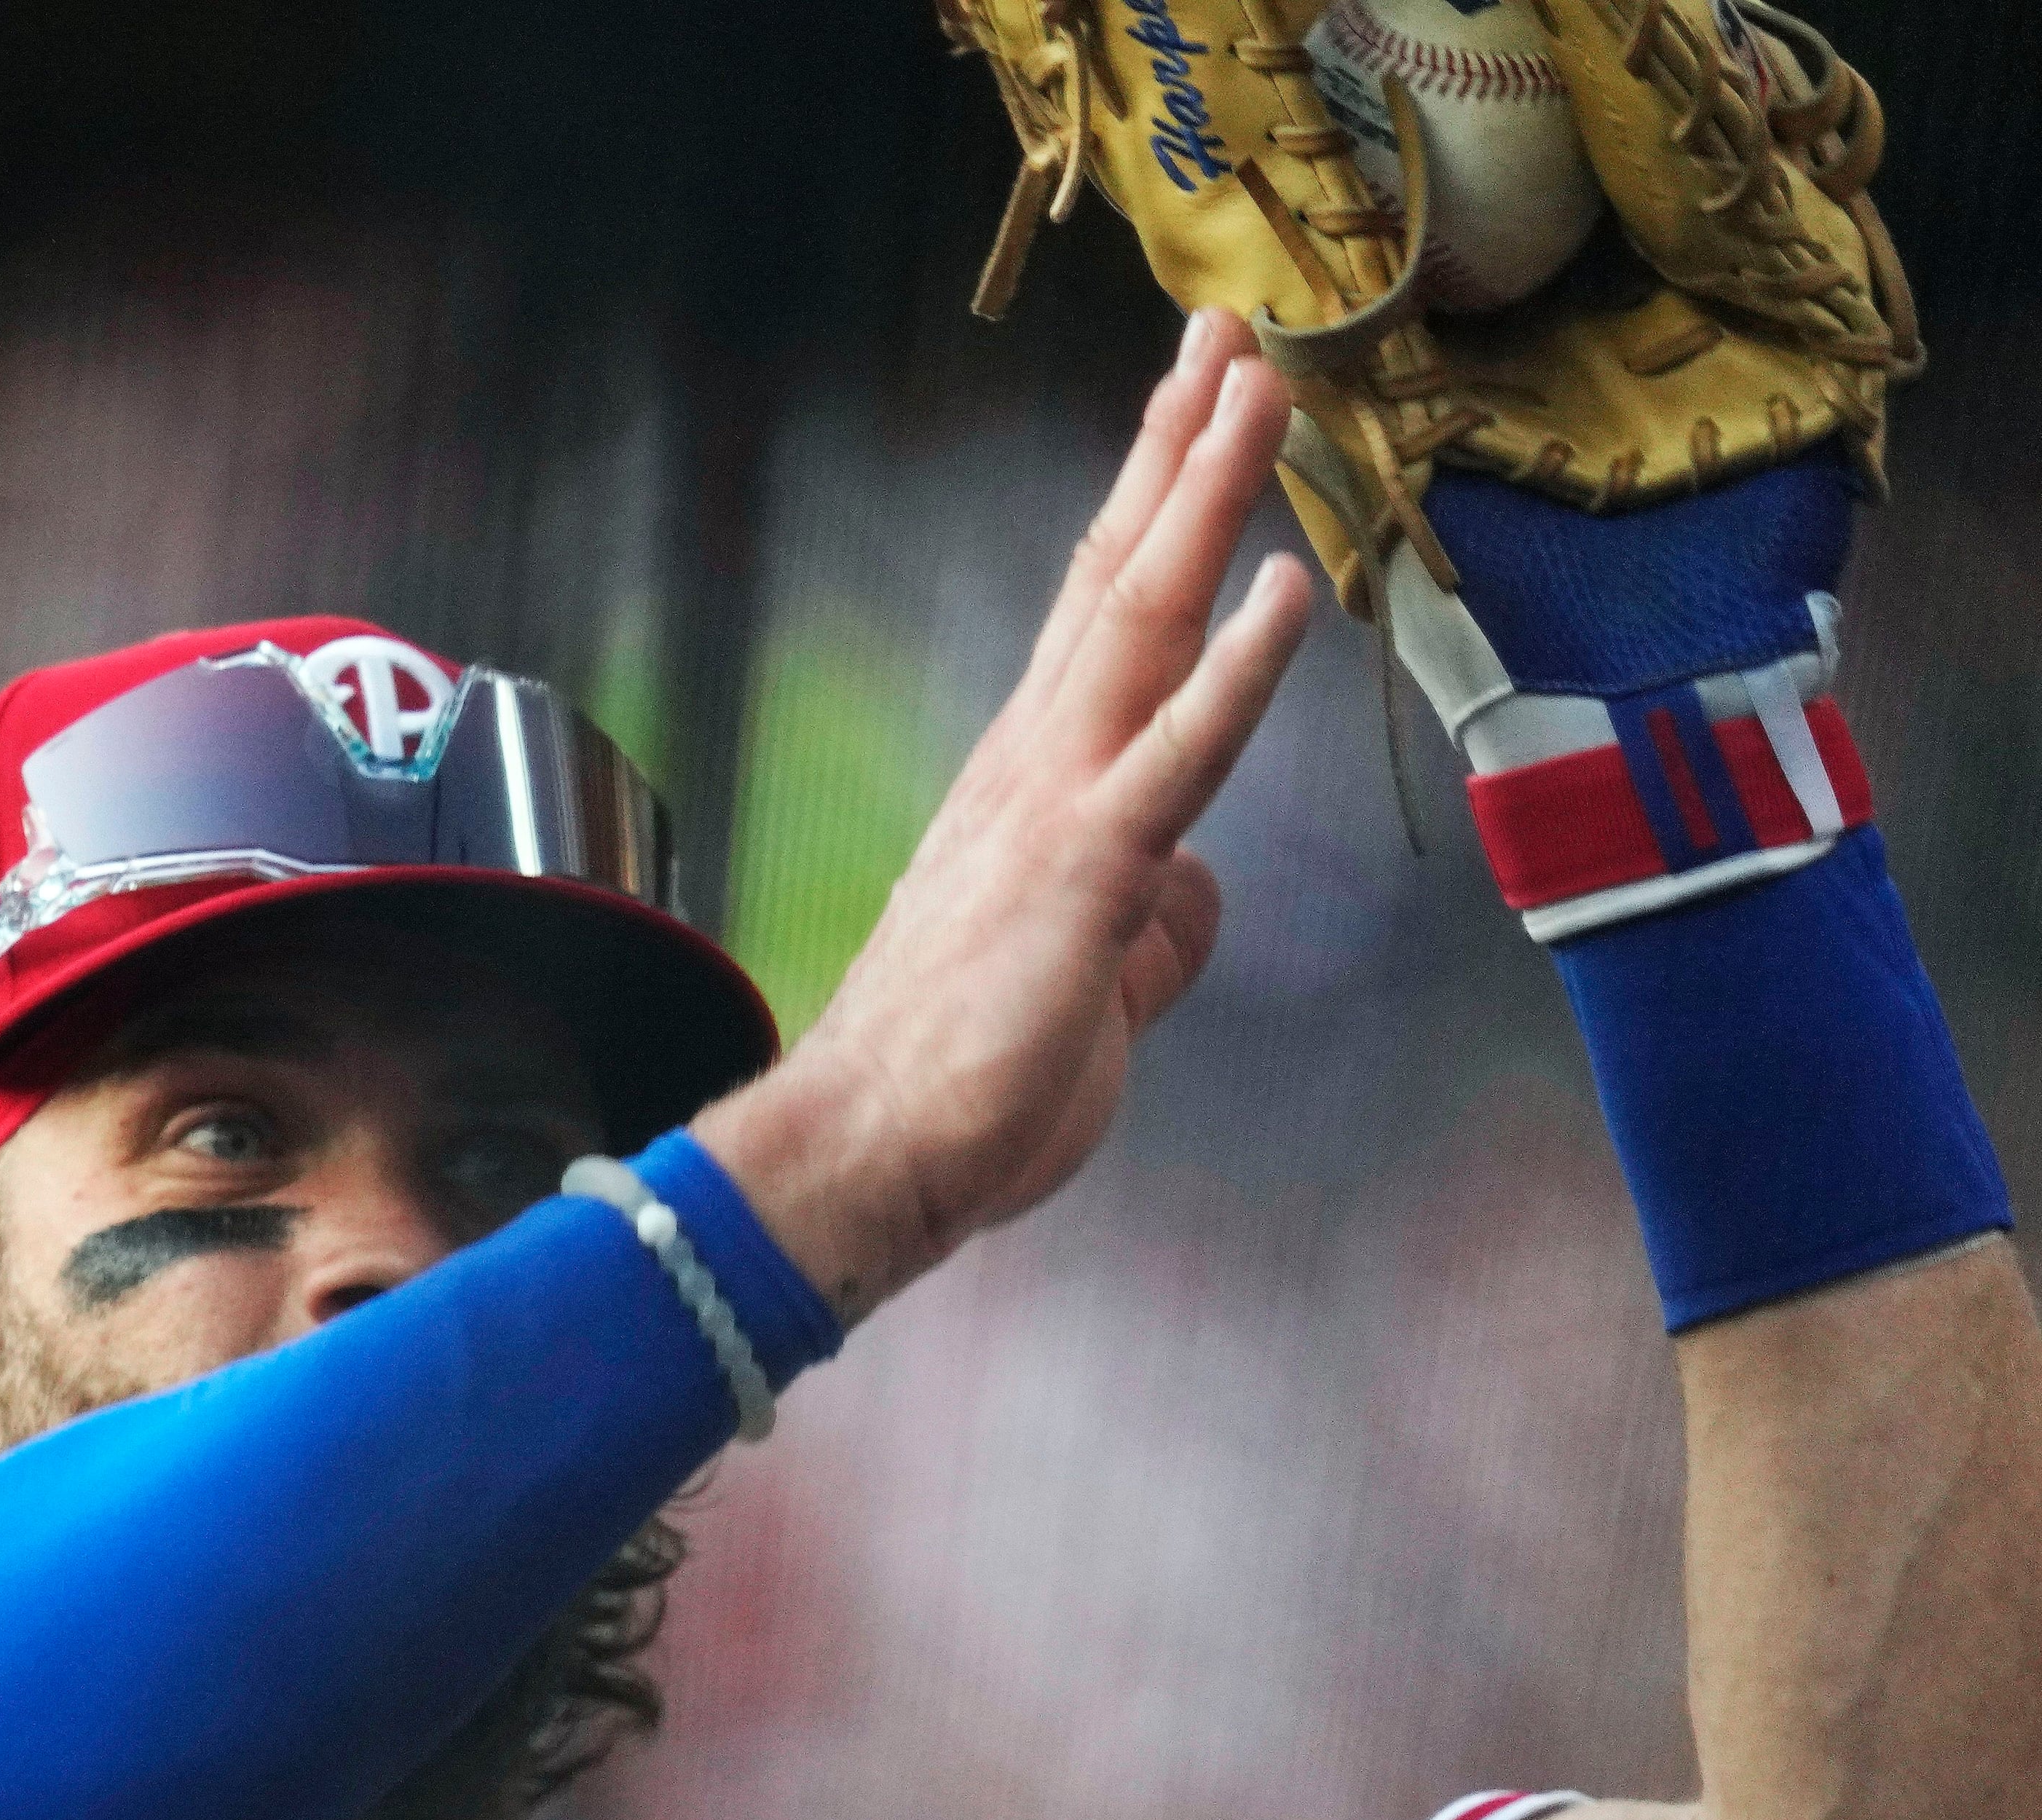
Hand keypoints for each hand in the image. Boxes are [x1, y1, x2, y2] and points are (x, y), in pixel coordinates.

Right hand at [697, 311, 1309, 1321]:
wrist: (868, 1151)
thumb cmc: (961, 1082)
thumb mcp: (1089, 989)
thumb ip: (1146, 924)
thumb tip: (1186, 895)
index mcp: (1032, 784)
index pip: (1103, 617)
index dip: (1155, 504)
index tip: (1194, 408)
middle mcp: (1035, 763)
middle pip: (1121, 576)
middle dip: (1178, 449)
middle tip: (1224, 334)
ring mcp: (1057, 804)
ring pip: (1144, 621)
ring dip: (1204, 496)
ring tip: (1254, 386)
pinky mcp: (1086, 869)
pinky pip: (1178, 752)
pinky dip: (1237, 667)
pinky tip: (1285, 585)